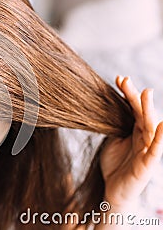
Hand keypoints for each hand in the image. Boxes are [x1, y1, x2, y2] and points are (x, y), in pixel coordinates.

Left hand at [100, 75, 162, 208]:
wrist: (114, 190)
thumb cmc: (116, 164)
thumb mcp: (113, 140)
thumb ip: (115, 125)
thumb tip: (110, 106)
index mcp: (135, 131)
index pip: (133, 108)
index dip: (127, 94)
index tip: (119, 79)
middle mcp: (144, 137)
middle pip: (142, 113)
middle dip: (135, 96)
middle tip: (127, 80)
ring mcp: (148, 150)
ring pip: (151, 126)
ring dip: (149, 109)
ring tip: (146, 93)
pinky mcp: (148, 164)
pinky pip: (156, 149)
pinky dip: (161, 137)